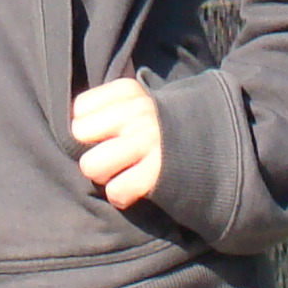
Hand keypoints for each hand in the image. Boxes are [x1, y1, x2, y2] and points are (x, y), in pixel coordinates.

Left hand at [71, 78, 163, 211]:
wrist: (215, 140)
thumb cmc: (161, 125)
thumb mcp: (138, 102)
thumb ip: (107, 108)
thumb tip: (73, 128)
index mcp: (130, 92)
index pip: (79, 109)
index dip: (89, 126)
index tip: (108, 132)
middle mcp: (138, 112)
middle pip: (79, 134)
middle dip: (91, 149)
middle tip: (112, 154)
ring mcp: (148, 141)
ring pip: (92, 165)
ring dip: (104, 175)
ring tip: (120, 171)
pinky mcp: (157, 172)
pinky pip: (116, 191)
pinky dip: (121, 195)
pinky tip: (133, 187)